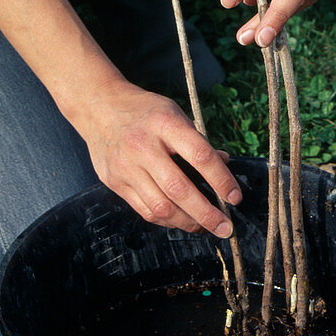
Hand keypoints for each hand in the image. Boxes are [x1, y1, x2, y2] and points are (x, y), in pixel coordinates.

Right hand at [81, 79, 242, 235]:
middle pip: (179, 189)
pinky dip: (167, 220)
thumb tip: (225, 164)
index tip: (235, 197)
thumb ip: (198, 141)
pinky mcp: (115, 182)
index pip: (200, 156)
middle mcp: (143, 146)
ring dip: (187, 222)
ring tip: (204, 227)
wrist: (100, 108)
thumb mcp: (175, 114)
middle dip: (206, 214)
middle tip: (225, 228)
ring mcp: (126, 166)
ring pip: (161, 206)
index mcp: (165, 124)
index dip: (221, 180)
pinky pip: (145, 210)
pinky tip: (180, 220)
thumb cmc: (146, 112)